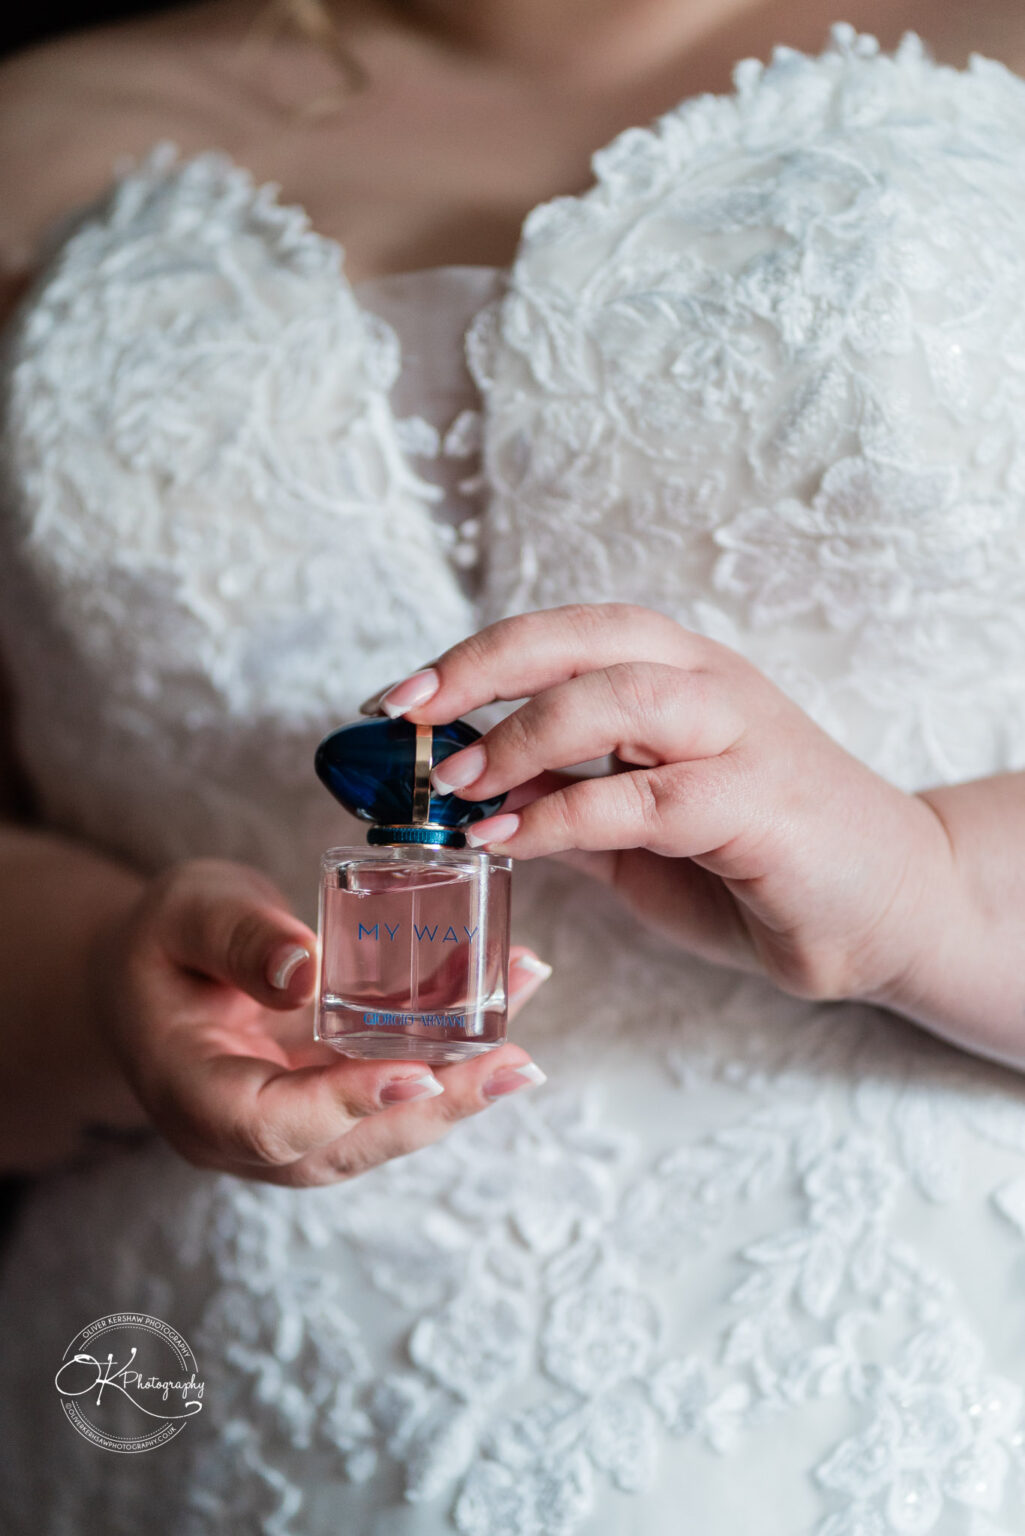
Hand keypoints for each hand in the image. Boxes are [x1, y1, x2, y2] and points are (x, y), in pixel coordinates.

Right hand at [90, 858, 548, 1185]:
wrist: (156, 973)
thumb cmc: (165, 940)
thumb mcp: (186, 914)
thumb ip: (238, 938)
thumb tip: (308, 968)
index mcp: (193, 1095)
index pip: (270, 1125)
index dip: (346, 1106)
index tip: (415, 1072)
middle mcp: (245, 1137)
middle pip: (348, 1144)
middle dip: (438, 1104)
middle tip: (515, 1062)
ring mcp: (292, 1130)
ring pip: (381, 1129)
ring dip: (459, 1088)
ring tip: (524, 1046)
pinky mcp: (329, 1107)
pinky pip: (391, 1095)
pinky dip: (447, 1063)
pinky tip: (501, 1021)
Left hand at [367, 603, 950, 1005]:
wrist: (890, 908)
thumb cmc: (759, 864)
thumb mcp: (640, 835)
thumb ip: (570, 805)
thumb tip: (478, 795)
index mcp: (678, 676)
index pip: (567, 634)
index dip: (478, 654)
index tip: (400, 698)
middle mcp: (708, 685)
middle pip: (584, 640)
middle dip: (482, 668)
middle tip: (407, 717)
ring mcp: (741, 736)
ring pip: (619, 698)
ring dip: (523, 736)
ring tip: (458, 784)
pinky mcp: (762, 803)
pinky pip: (647, 797)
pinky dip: (565, 815)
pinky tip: (508, 840)